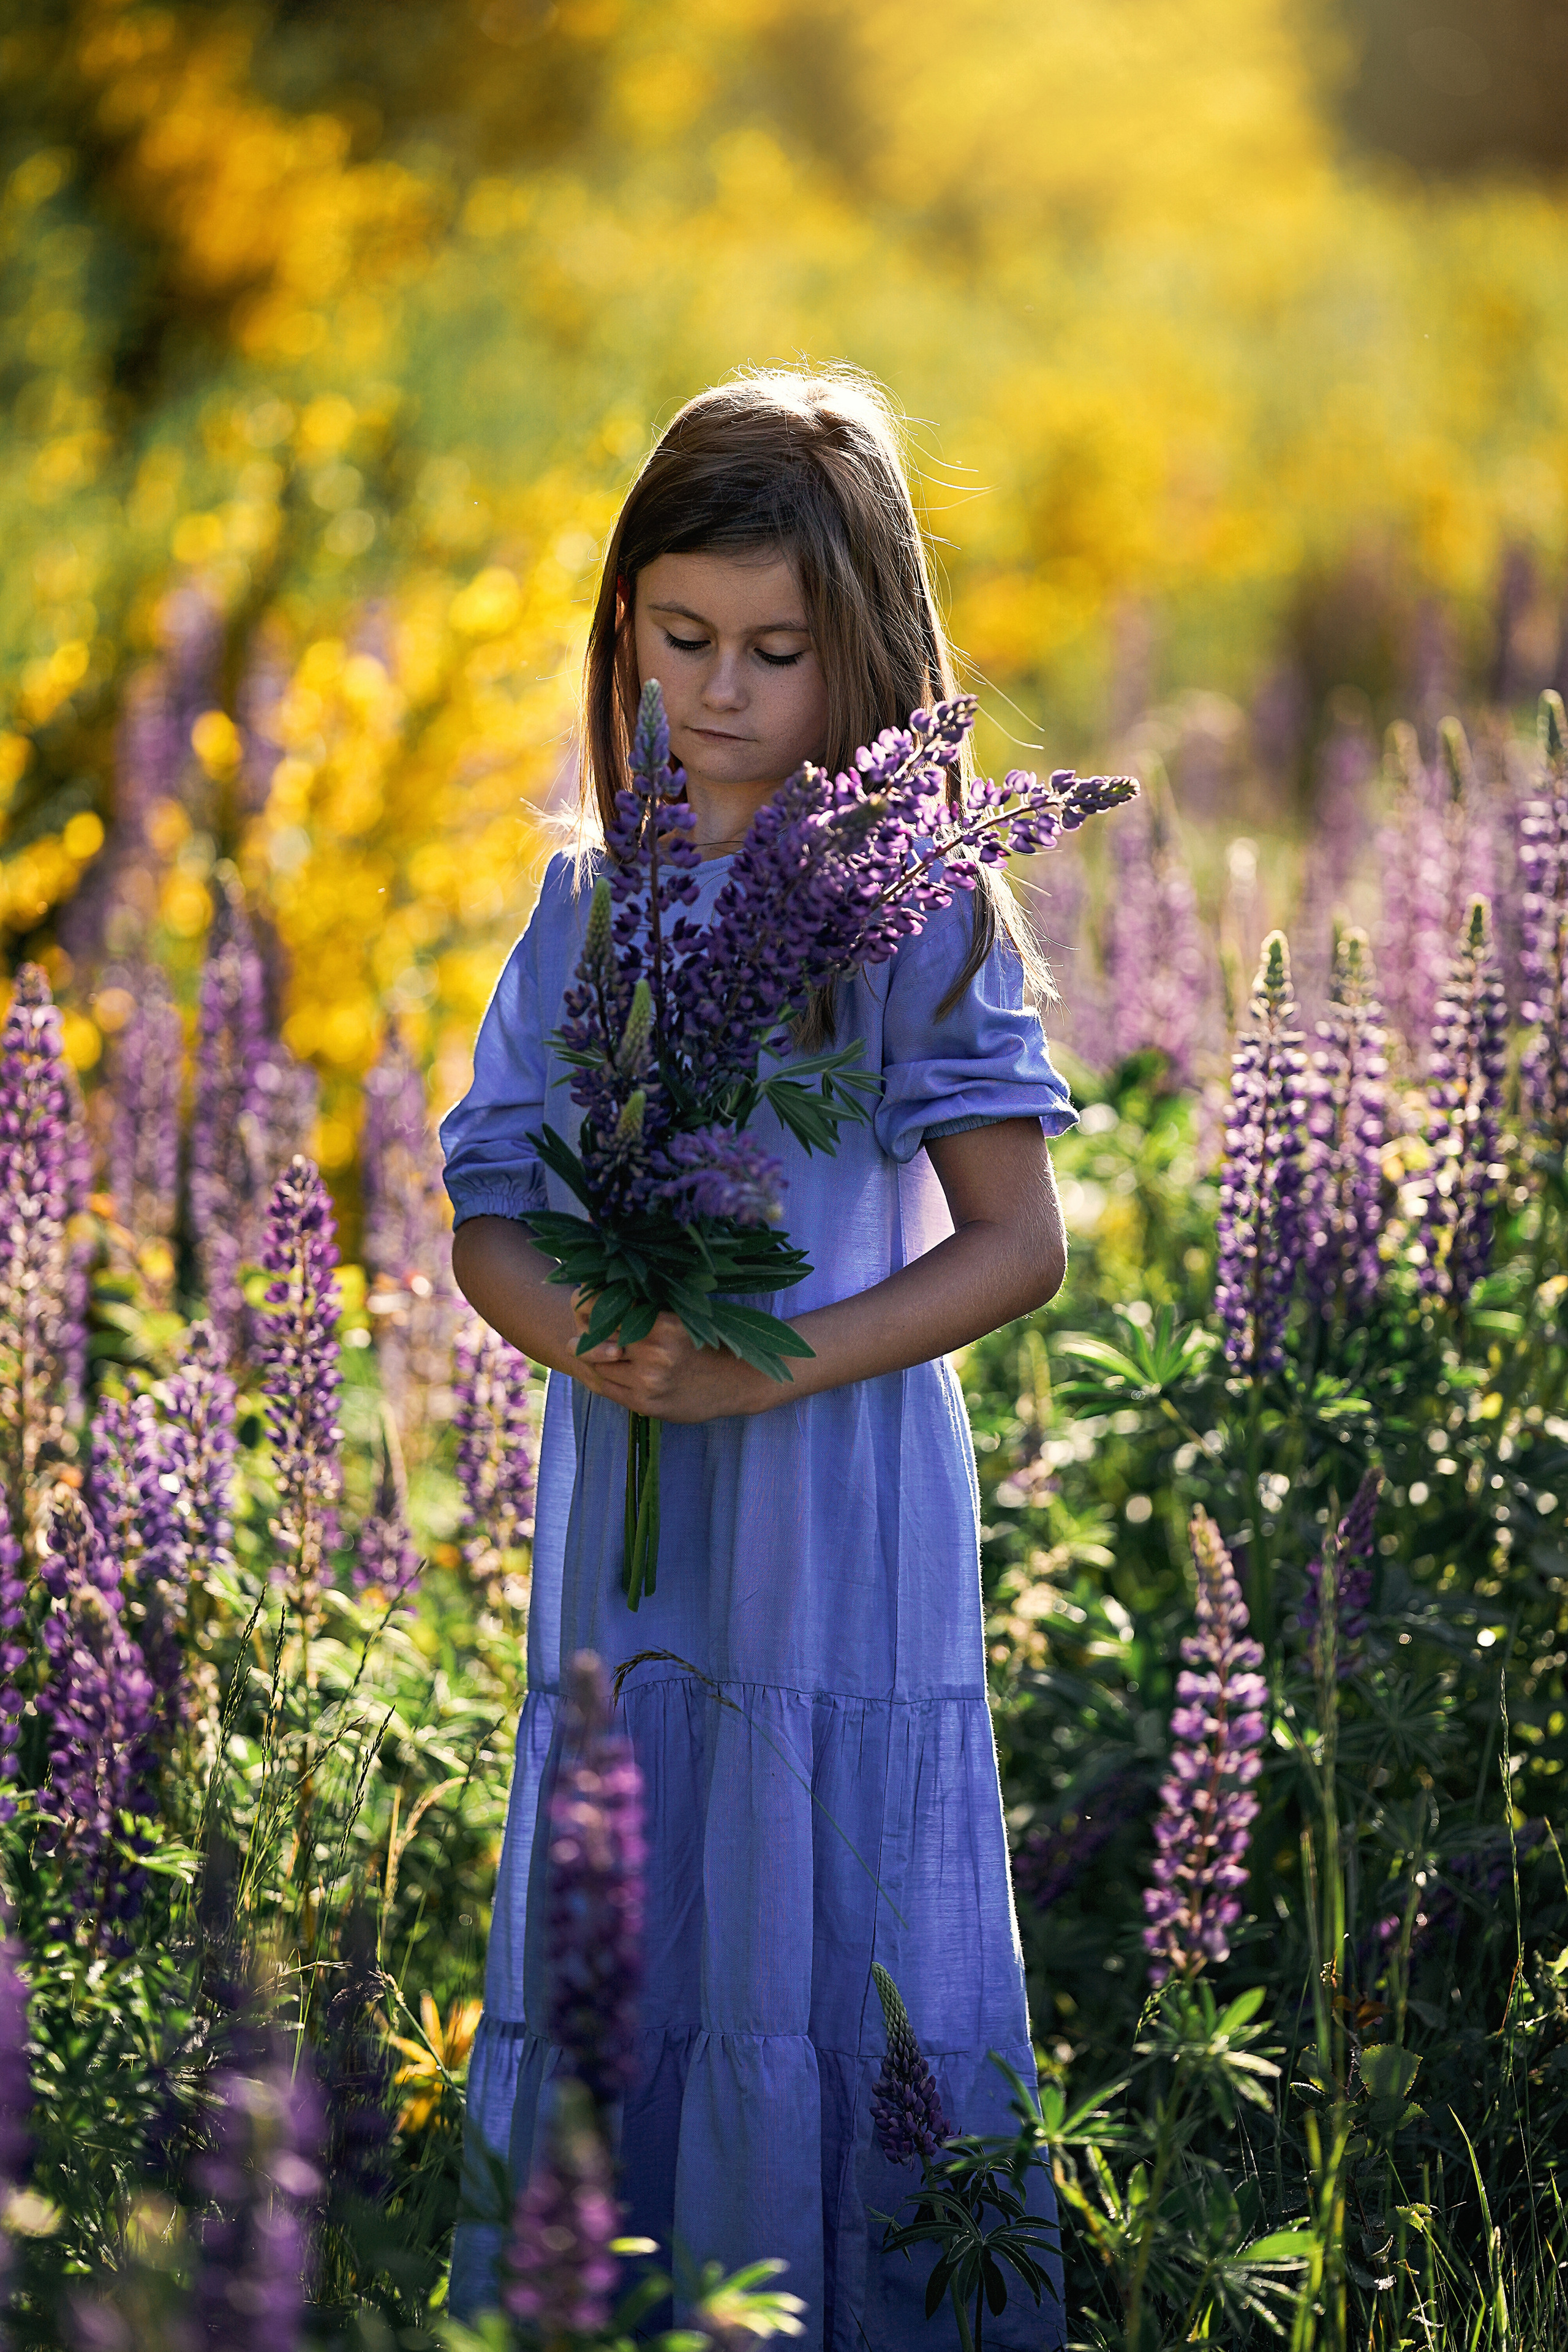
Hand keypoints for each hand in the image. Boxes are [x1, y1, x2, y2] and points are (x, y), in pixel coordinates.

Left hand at [569, 1292, 775, 1422]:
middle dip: (588, 1335)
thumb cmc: (706, 1341)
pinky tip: (617, 1370)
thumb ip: (644, 1309)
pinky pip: (607, 1387)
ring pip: (598, 1366)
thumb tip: (594, 1298)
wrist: (739, 1381)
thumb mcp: (680, 1316)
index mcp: (662, 1324)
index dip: (587, 1305)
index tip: (585, 1304)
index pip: (604, 1310)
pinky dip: (606, 1377)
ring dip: (598, 1359)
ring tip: (611, 1352)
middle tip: (588, 1331)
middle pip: (594, 1340)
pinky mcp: (646, 1404)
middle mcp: (654, 1352)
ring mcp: (648, 1381)